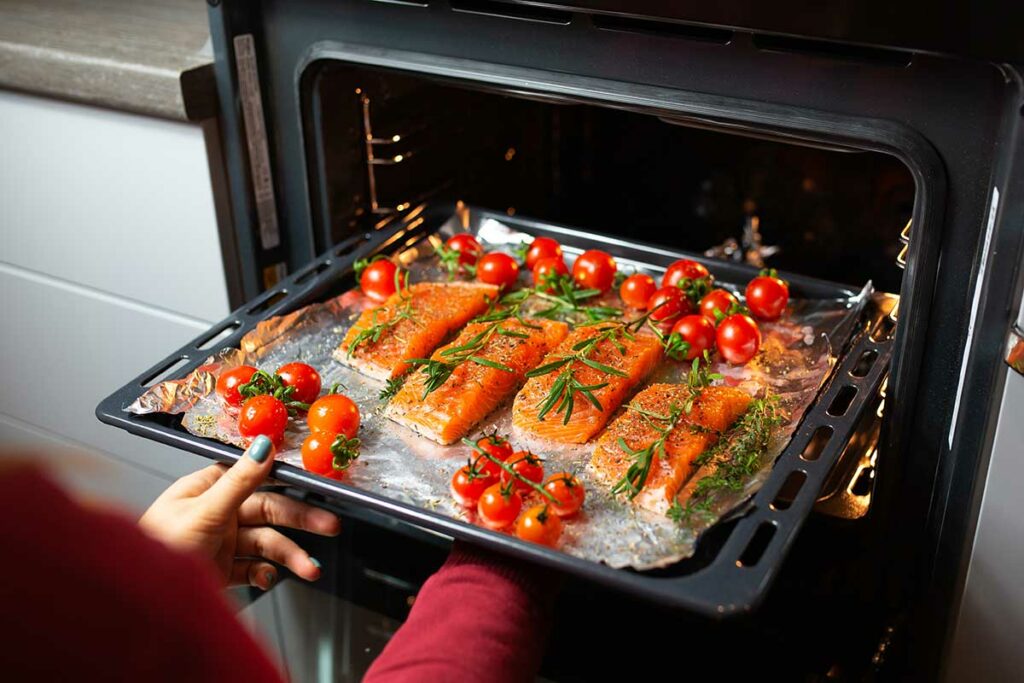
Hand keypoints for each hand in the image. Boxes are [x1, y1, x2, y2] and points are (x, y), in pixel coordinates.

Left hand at [139, 435, 340, 589]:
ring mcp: (220, 543)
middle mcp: (215, 513)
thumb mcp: (204, 511)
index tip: (315, 485)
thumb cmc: (157, 549)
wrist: (141, 603)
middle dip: (300, 521)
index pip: (255, 477)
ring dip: (290, 556)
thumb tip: (264, 446)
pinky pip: (254, 569)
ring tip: (308, 569)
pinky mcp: (222, 571)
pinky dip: (266, 574)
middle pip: (268, 511)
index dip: (286, 482)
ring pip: (266, 543)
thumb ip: (241, 481)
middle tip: (328, 525)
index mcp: (206, 489)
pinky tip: (270, 578)